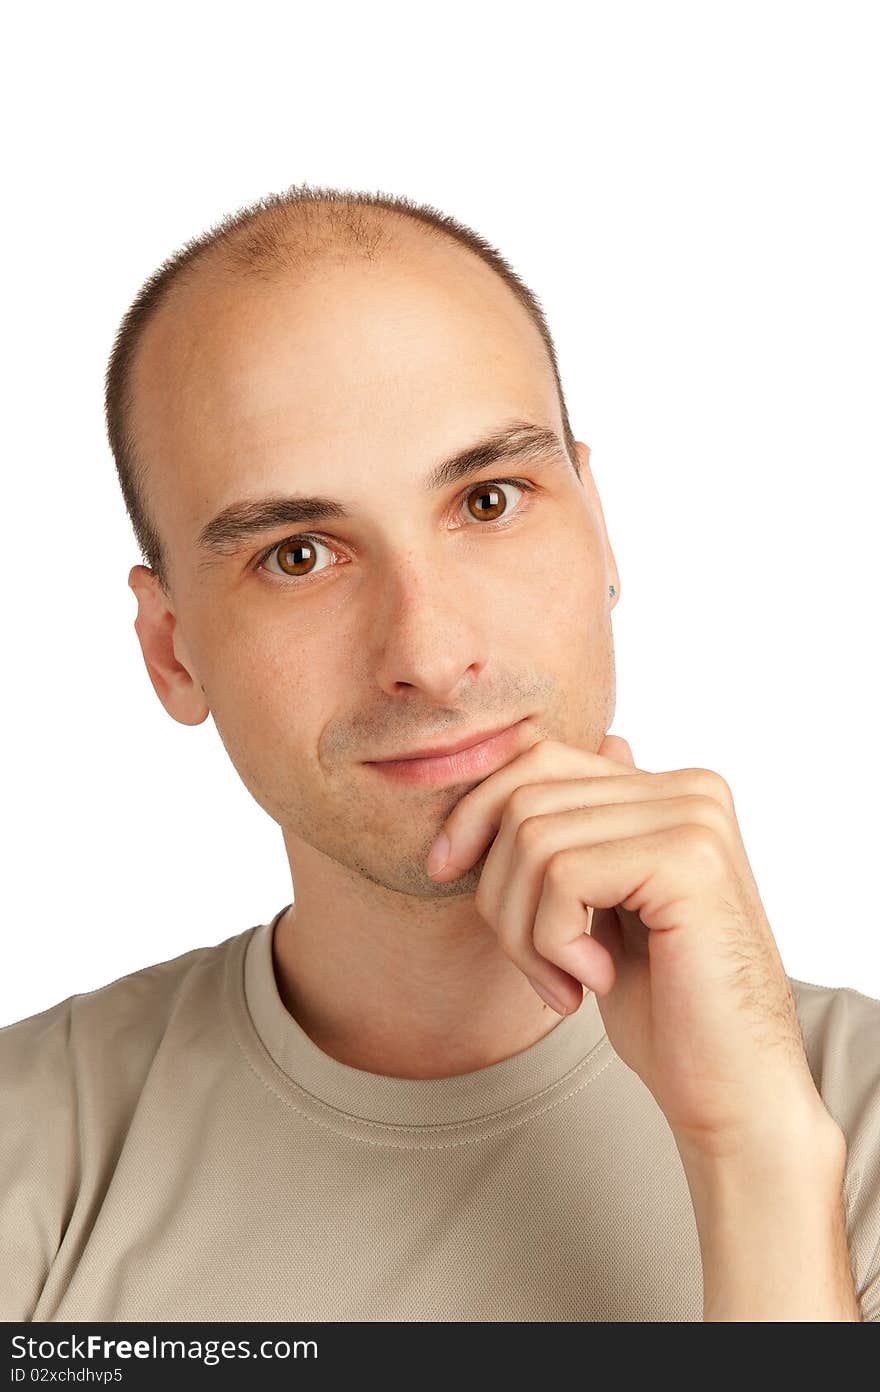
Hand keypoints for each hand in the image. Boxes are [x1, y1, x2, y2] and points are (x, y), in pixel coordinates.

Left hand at [426, 733, 837, 1161]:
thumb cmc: (668, 1009)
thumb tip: (533, 756)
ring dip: (524, 931)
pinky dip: (553, 942)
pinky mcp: (687, 860)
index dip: (475, 812)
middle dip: (499, 892)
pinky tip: (595, 981)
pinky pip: (563, 877)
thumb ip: (582, 837)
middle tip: (536, 967)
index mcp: (672, 791)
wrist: (734, 1091)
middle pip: (526, 800)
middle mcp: (690, 789)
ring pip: (534, 841)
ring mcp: (694, 818)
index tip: (444, 870)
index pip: (538, 760)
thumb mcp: (602, 909)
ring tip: (563, 982)